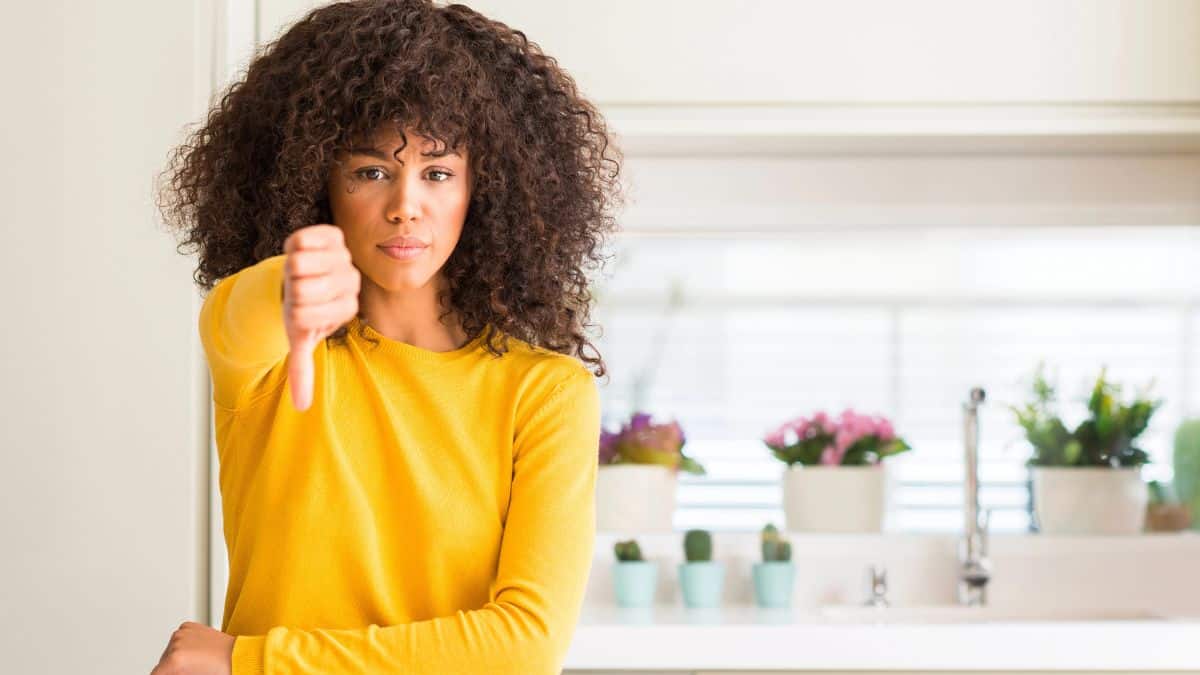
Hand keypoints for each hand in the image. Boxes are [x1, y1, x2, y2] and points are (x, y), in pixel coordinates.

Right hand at [150, 621, 233, 674]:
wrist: (237, 656)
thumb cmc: (219, 671)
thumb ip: (173, 674)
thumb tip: (168, 672)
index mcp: (175, 659)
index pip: (155, 673)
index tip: (166, 674)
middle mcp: (176, 643)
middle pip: (161, 662)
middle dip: (170, 669)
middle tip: (186, 672)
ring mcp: (182, 633)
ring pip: (169, 651)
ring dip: (175, 658)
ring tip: (193, 664)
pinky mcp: (188, 626)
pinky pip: (178, 639)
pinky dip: (182, 646)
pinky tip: (194, 652)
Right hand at [282, 224, 360, 410]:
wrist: (305, 276)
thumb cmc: (302, 308)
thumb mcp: (301, 337)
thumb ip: (302, 369)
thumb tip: (301, 406)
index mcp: (345, 309)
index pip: (302, 316)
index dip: (291, 311)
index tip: (299, 309)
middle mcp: (351, 283)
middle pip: (299, 289)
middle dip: (288, 291)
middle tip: (297, 290)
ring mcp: (344, 257)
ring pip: (297, 264)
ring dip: (287, 270)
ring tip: (298, 274)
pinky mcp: (334, 235)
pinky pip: (302, 239)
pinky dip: (292, 246)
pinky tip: (299, 253)